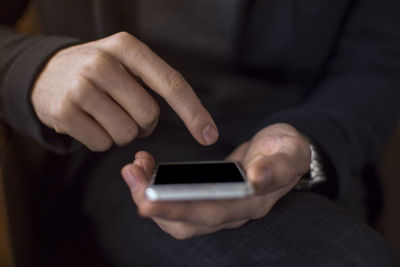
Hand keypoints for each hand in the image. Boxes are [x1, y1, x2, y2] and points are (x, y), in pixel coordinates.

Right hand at [31, 32, 217, 150]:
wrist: (45, 73)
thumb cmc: (98, 72)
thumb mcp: (125, 62)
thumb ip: (155, 82)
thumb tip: (198, 123)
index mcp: (127, 48)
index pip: (171, 83)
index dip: (193, 112)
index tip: (210, 136)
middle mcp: (103, 63)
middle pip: (149, 116)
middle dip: (143, 123)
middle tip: (123, 109)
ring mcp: (81, 87)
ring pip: (126, 134)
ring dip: (121, 132)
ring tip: (104, 113)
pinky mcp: (64, 112)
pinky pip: (102, 145)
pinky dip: (101, 140)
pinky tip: (87, 121)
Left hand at [121, 123, 310, 238]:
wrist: (283, 153)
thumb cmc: (288, 151)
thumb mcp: (290, 152)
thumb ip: (277, 167)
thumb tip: (256, 180)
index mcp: (252, 203)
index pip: (211, 214)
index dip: (177, 210)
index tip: (147, 202)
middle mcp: (232, 213)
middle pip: (186, 222)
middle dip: (154, 202)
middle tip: (130, 175)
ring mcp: (218, 208)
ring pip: (177, 216)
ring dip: (150, 195)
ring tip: (134, 168)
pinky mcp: (207, 198)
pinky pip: (177, 202)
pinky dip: (157, 188)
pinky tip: (147, 167)